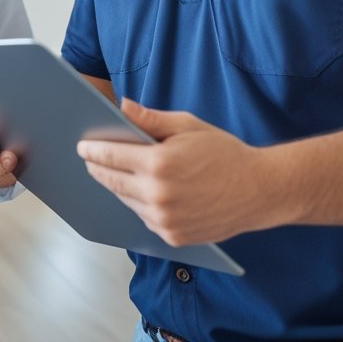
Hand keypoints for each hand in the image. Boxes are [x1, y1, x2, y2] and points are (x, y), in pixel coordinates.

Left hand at [77, 98, 280, 245]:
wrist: (260, 190)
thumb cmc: (225, 153)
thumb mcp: (187, 126)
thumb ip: (150, 120)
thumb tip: (122, 107)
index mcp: (159, 164)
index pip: (110, 156)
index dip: (92, 149)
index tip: (82, 145)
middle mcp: (158, 195)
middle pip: (112, 180)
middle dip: (97, 168)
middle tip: (89, 159)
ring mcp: (165, 220)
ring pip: (125, 201)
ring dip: (116, 186)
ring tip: (109, 173)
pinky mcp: (173, 236)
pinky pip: (143, 218)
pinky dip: (138, 204)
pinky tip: (137, 192)